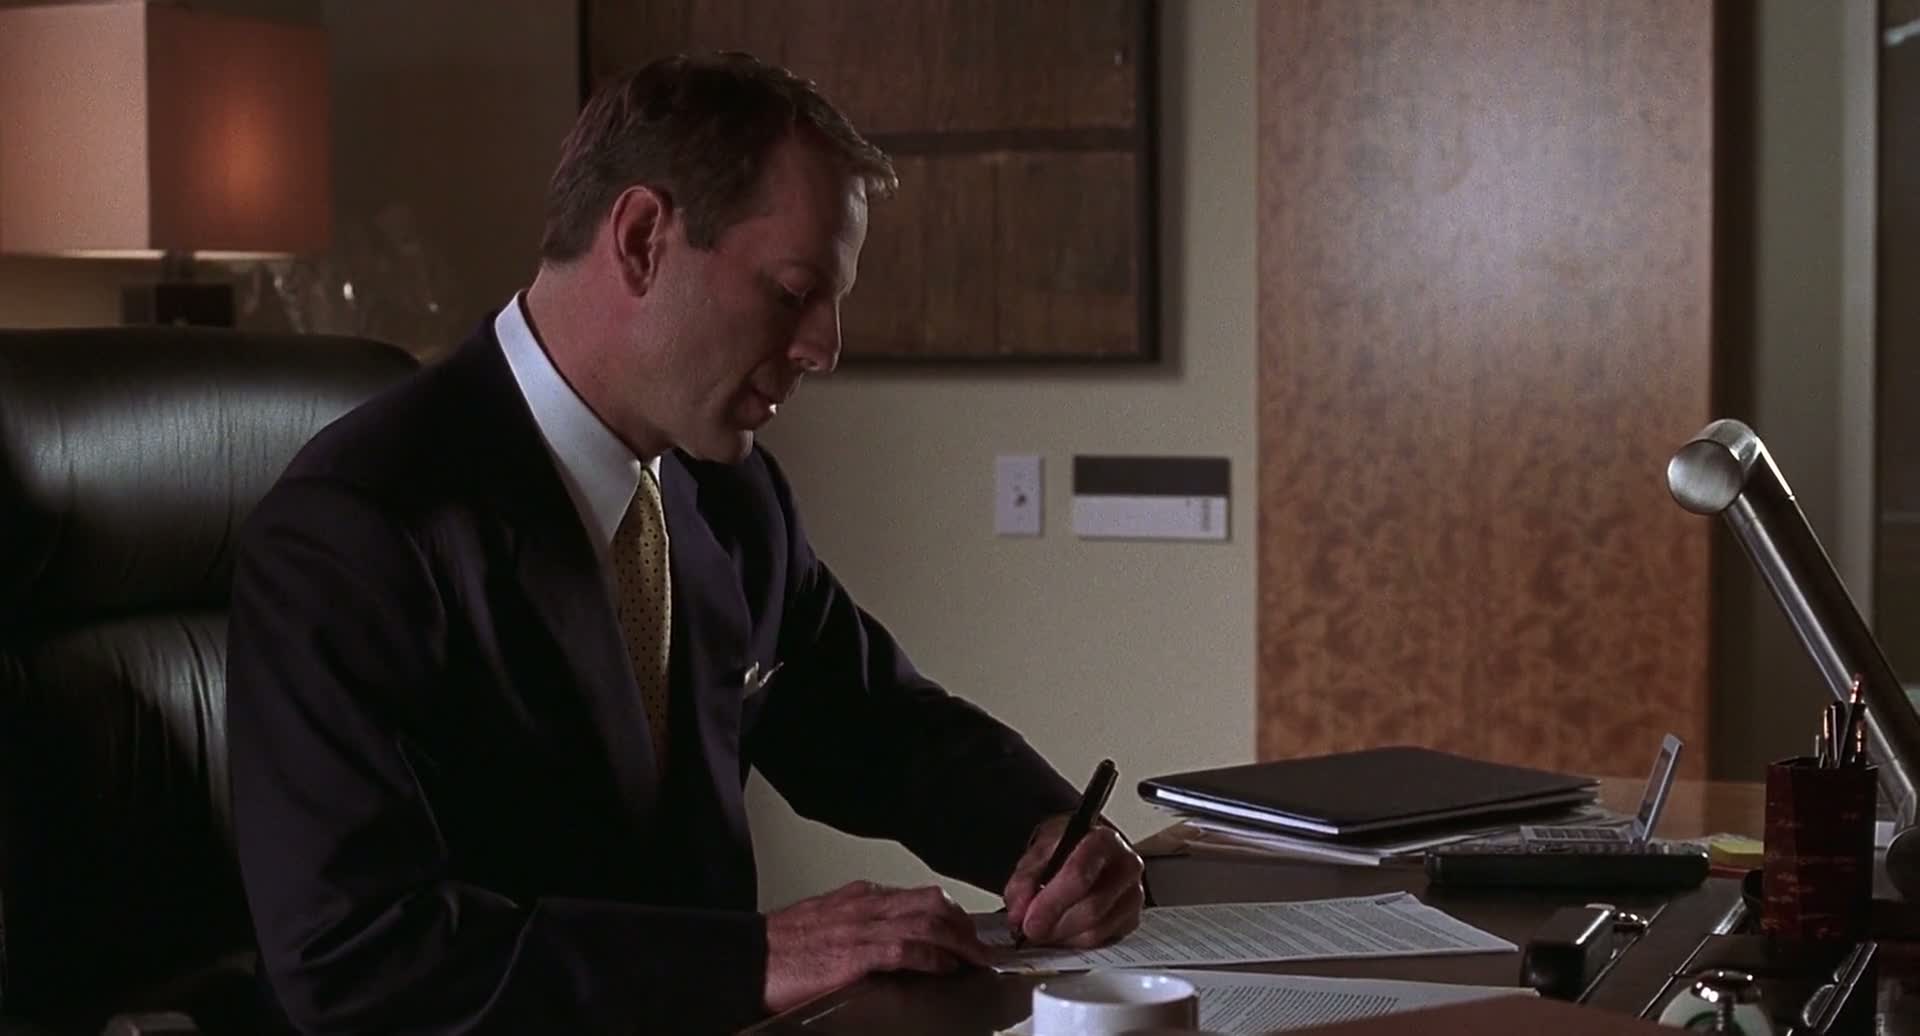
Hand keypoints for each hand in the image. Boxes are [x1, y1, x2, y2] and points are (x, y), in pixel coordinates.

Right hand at [763, 880, 989, 1013]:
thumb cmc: (780, 948)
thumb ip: (858, 925)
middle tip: (980, 947)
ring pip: (926, 921)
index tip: (966, 930)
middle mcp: (865, 905)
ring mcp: (861, 927)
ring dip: (958, 941)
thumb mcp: (825, 923)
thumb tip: (890, 941)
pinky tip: (947, 966)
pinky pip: (905, 948)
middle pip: (931, 903)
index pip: (917, 896)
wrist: (746, 957)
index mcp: (858, 897)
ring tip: (975, 958)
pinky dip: (933, 956)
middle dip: (963, 924)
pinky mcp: (854, 953)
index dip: (949, 912)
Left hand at [1002, 815, 1144, 948]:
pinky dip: (1074, 941)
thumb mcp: (1041, 849)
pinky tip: (1061, 930)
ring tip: (1043, 929)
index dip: (1050, 903)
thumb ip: (1025, 878)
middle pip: (1091, 908)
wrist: (1088, 846)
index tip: (1028, 920)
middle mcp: (1126, 867)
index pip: (1079, 875)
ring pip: (1095, 931)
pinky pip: (1101, 941)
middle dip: (1054, 925)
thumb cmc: (1067, 847)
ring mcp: (1133, 895)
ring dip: (1062, 936)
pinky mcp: (1132, 920)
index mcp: (1104, 841)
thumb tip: (1018, 912)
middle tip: (1030, 930)